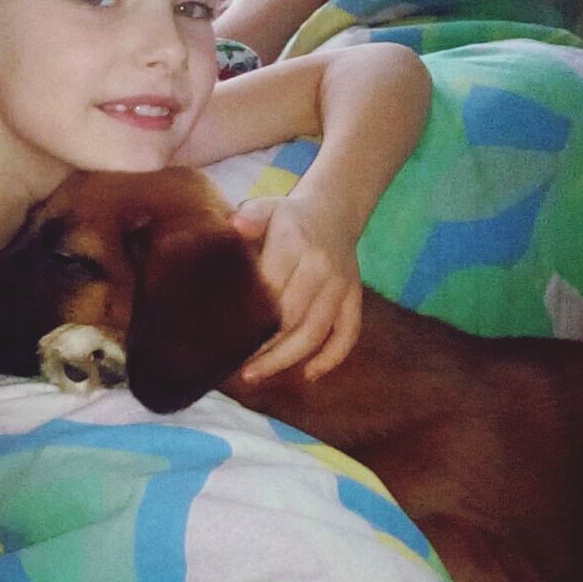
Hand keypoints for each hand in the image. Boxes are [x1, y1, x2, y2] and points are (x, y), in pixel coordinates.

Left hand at [231, 193, 362, 381]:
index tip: (228, 339)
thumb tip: (234, 227)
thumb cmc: (287, 217)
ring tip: (257, 374)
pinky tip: (308, 374)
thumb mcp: (266, 207)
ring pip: (316, 332)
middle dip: (265, 349)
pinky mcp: (354, 297)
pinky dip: (331, 357)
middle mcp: (321, 267)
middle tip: (239, 369)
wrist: (334, 212)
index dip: (250, 319)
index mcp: (295, 244)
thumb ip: (250, 216)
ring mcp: (341, 285)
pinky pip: (348, 334)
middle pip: (292, 319)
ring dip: (287, 359)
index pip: (270, 290)